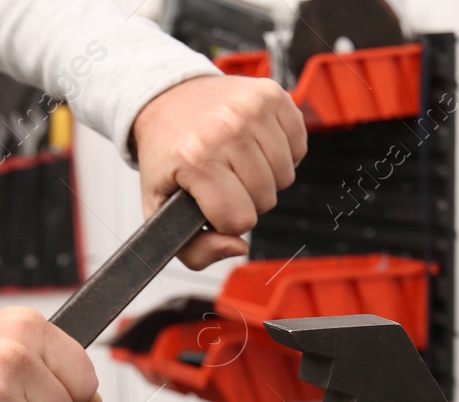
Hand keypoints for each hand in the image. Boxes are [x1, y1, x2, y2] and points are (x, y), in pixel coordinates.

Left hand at [132, 75, 307, 268]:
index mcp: (196, 159)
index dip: (227, 221)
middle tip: (223, 180)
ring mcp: (252, 109)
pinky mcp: (272, 95)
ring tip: (238, 163)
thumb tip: (238, 247)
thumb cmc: (167, 154)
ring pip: (285, 176)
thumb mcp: (160, 209)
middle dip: (246, 199)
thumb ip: (194, 249)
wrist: (168, 99)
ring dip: (265, 178)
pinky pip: (299, 147)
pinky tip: (255, 146)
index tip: (212, 204)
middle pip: (265, 199)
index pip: (239, 219)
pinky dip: (282, 154)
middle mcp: (226, 129)